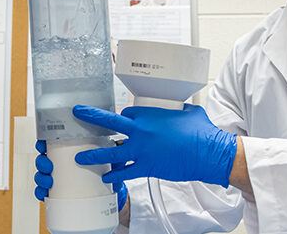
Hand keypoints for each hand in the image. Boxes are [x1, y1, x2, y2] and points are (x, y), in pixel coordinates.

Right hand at [33, 140, 127, 209]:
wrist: (111, 192)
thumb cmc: (108, 170)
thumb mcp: (112, 159)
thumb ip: (114, 153)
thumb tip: (119, 147)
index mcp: (68, 152)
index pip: (50, 144)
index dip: (42, 143)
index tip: (42, 144)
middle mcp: (60, 164)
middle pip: (43, 159)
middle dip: (41, 162)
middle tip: (48, 165)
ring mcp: (58, 179)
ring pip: (41, 175)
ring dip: (40, 177)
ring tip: (49, 181)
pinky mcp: (58, 194)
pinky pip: (45, 193)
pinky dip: (41, 193)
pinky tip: (44, 194)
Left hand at [73, 104, 236, 187]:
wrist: (209, 153)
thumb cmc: (202, 132)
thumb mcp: (189, 113)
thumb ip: (179, 110)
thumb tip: (181, 109)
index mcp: (150, 115)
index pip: (127, 112)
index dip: (124, 117)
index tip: (124, 121)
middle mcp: (141, 130)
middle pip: (110, 122)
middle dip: (91, 117)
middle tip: (78, 113)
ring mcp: (142, 150)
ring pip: (111, 151)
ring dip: (94, 154)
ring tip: (79, 157)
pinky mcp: (147, 167)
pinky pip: (126, 172)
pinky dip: (115, 175)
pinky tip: (106, 177)